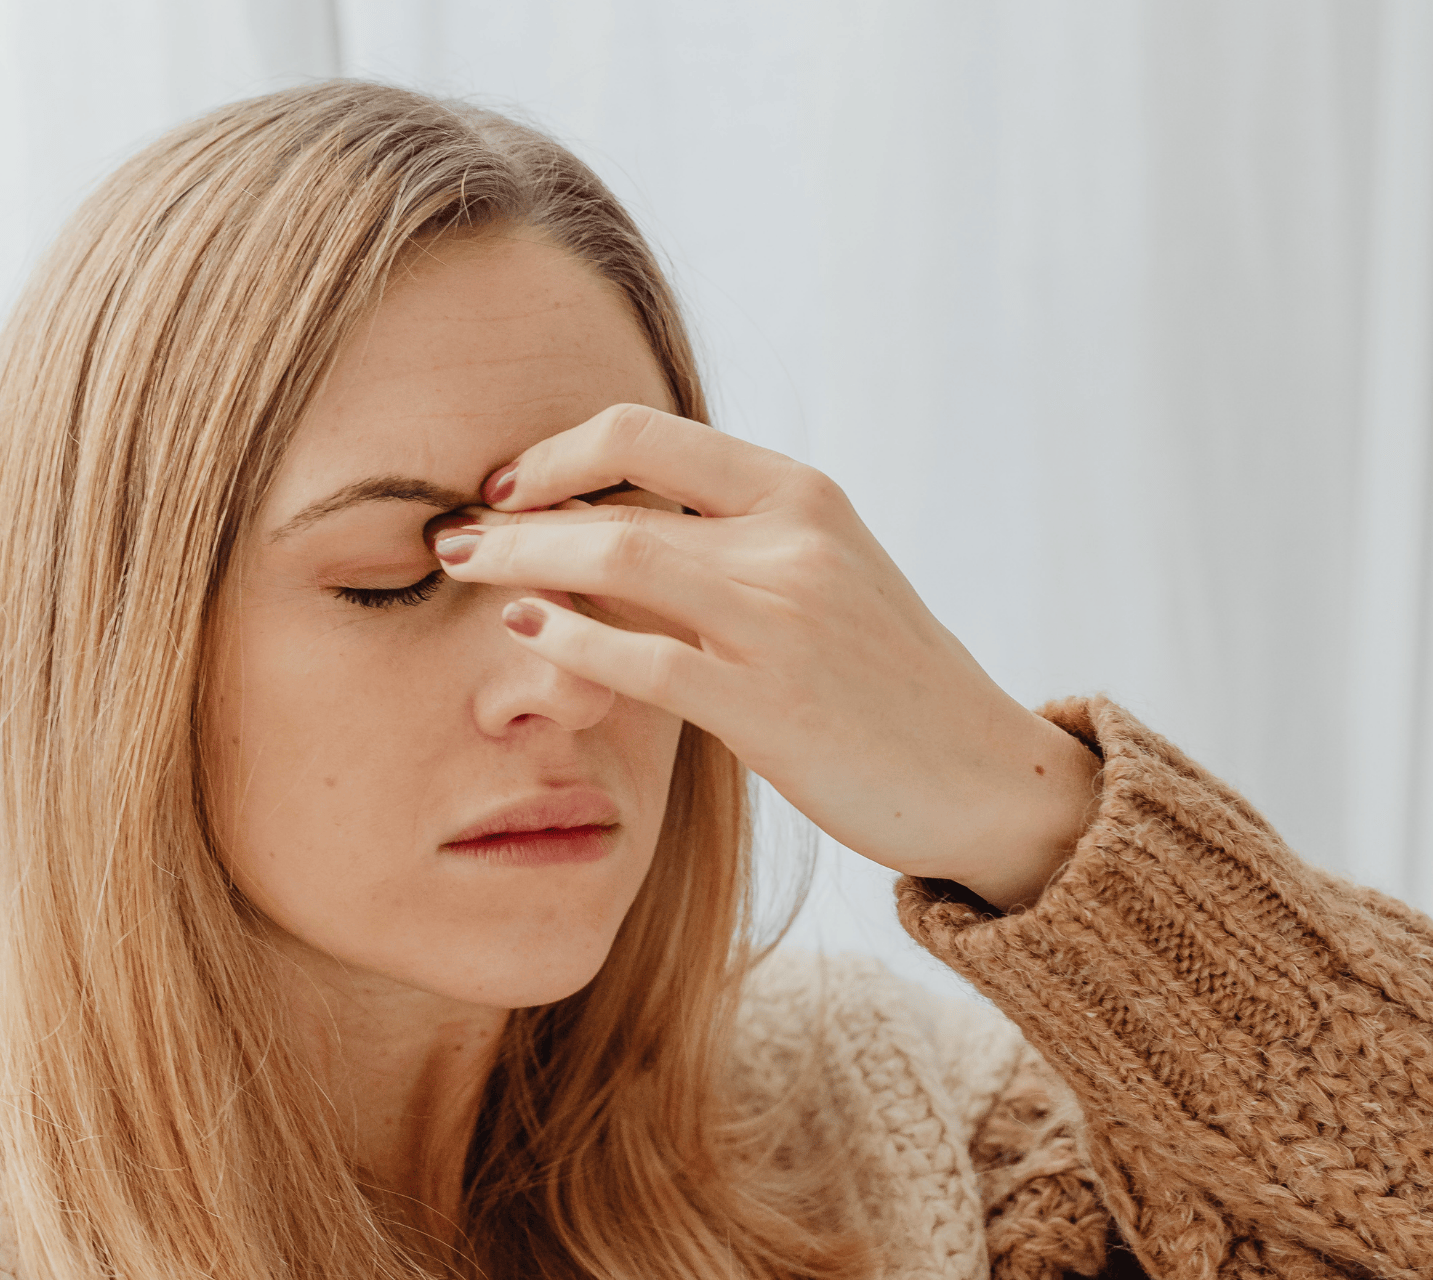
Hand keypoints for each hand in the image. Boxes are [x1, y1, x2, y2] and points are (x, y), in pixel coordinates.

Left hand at [434, 405, 1099, 909]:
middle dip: (515, 511)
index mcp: (802, 495)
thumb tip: (614, 525)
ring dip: (521, 560)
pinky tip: (526, 632)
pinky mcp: (770, 705)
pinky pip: (643, 657)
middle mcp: (791, 540)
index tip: (507, 484)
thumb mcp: (826, 576)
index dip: (558, 450)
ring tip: (462, 569)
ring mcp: (782, 620)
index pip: (648, 432)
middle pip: (616, 495)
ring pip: (617, 558)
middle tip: (451, 532)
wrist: (982, 775)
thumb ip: (734, 543)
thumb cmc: (889, 680)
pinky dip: (571, 637)